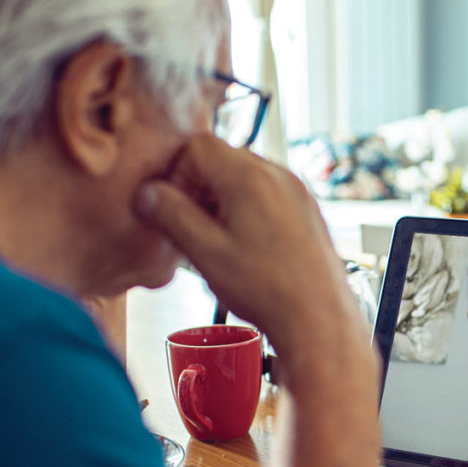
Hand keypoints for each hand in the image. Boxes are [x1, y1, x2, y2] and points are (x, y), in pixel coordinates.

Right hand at [134, 135, 363, 358]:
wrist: (319, 319)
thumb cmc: (269, 289)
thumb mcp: (205, 253)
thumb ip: (171, 216)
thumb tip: (148, 194)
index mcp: (249, 177)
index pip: (197, 147)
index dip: (177, 176)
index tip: (175, 209)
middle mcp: (277, 175)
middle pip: (222, 159)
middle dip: (198, 189)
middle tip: (192, 229)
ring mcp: (295, 192)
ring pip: (244, 178)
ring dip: (222, 202)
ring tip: (218, 243)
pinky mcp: (306, 210)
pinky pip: (266, 195)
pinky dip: (246, 212)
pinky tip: (245, 250)